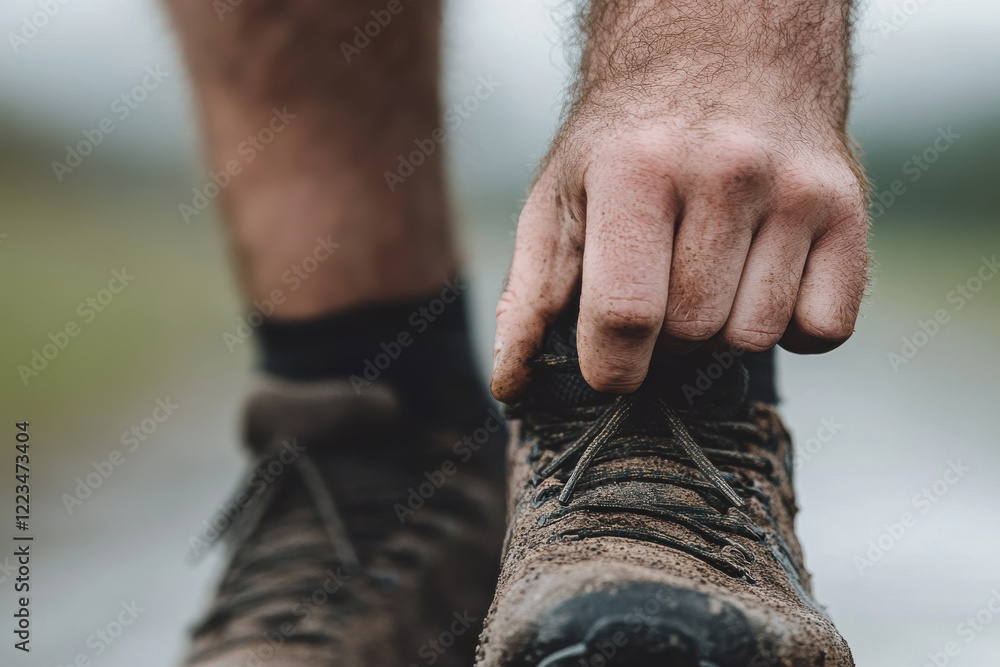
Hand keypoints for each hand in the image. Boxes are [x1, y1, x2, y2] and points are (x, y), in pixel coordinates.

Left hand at [491, 0, 868, 400]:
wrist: (723, 50)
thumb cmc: (629, 138)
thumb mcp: (561, 197)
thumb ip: (532, 293)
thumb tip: (514, 385)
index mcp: (637, 169)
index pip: (624, 317)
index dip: (610, 367)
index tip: (609, 363)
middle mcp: (725, 172)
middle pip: (690, 334)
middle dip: (664, 338)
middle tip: (659, 291)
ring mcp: (795, 190)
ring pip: (753, 338)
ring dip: (722, 330)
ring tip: (708, 274)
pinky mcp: (847, 210)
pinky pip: (824, 331)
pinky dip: (791, 328)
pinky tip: (762, 280)